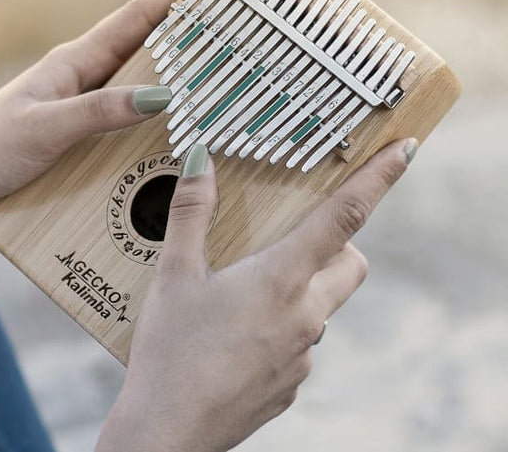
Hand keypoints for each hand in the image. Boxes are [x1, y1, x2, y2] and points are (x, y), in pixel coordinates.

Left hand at [0, 0, 225, 240]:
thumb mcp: (45, 129)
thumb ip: (99, 112)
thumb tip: (163, 94)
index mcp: (73, 64)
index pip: (136, 18)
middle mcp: (81, 83)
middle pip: (147, 50)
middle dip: (193, 32)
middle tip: (241, 22)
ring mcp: (80, 115)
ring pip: (141, 93)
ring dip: (180, 86)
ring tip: (227, 82)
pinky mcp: (75, 147)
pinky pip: (127, 133)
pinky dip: (155, 132)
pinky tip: (180, 147)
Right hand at [96, 139, 416, 451]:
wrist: (168, 431)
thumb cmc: (169, 351)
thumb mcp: (172, 275)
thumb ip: (190, 212)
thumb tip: (199, 158)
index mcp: (281, 279)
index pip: (343, 216)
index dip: (378, 179)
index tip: (406, 151)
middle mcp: (306, 316)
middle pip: (350, 265)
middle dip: (336, 244)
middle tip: (291, 239)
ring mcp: (302, 355)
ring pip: (322, 308)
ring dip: (299, 291)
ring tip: (240, 296)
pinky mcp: (290, 385)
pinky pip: (299, 346)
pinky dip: (278, 331)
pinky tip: (231, 340)